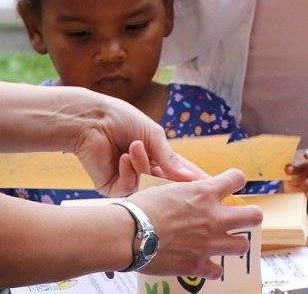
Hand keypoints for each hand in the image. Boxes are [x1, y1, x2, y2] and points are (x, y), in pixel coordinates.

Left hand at [68, 91, 207, 194]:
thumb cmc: (122, 120)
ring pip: (147, 187)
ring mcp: (129, 180)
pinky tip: (121, 157)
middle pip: (167, 186)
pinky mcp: (112, 187)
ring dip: (142, 164)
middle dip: (173, 182)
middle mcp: (145, 170)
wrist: (91, 120)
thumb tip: (191, 178)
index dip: (196, 180)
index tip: (215, 187)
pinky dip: (128, 172)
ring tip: (133, 145)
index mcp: (157, 155)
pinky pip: (129, 189)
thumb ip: (171, 159)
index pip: (181, 172)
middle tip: (186, 186)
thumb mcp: (153, 135)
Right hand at [128, 171, 264, 277]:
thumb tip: (194, 190)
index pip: (237, 179)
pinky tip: (204, 263)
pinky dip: (212, 268)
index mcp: (205, 193)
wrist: (128, 234)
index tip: (231, 184)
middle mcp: (213, 217)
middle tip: (241, 218)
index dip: (235, 180)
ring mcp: (208, 243)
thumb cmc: (142, 208)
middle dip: (250, 216)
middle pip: (254, 216)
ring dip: (234, 243)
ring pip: (242, 246)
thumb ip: (188, 190)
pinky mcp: (198, 265)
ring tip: (224, 242)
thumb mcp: (167, 188)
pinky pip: (217, 270)